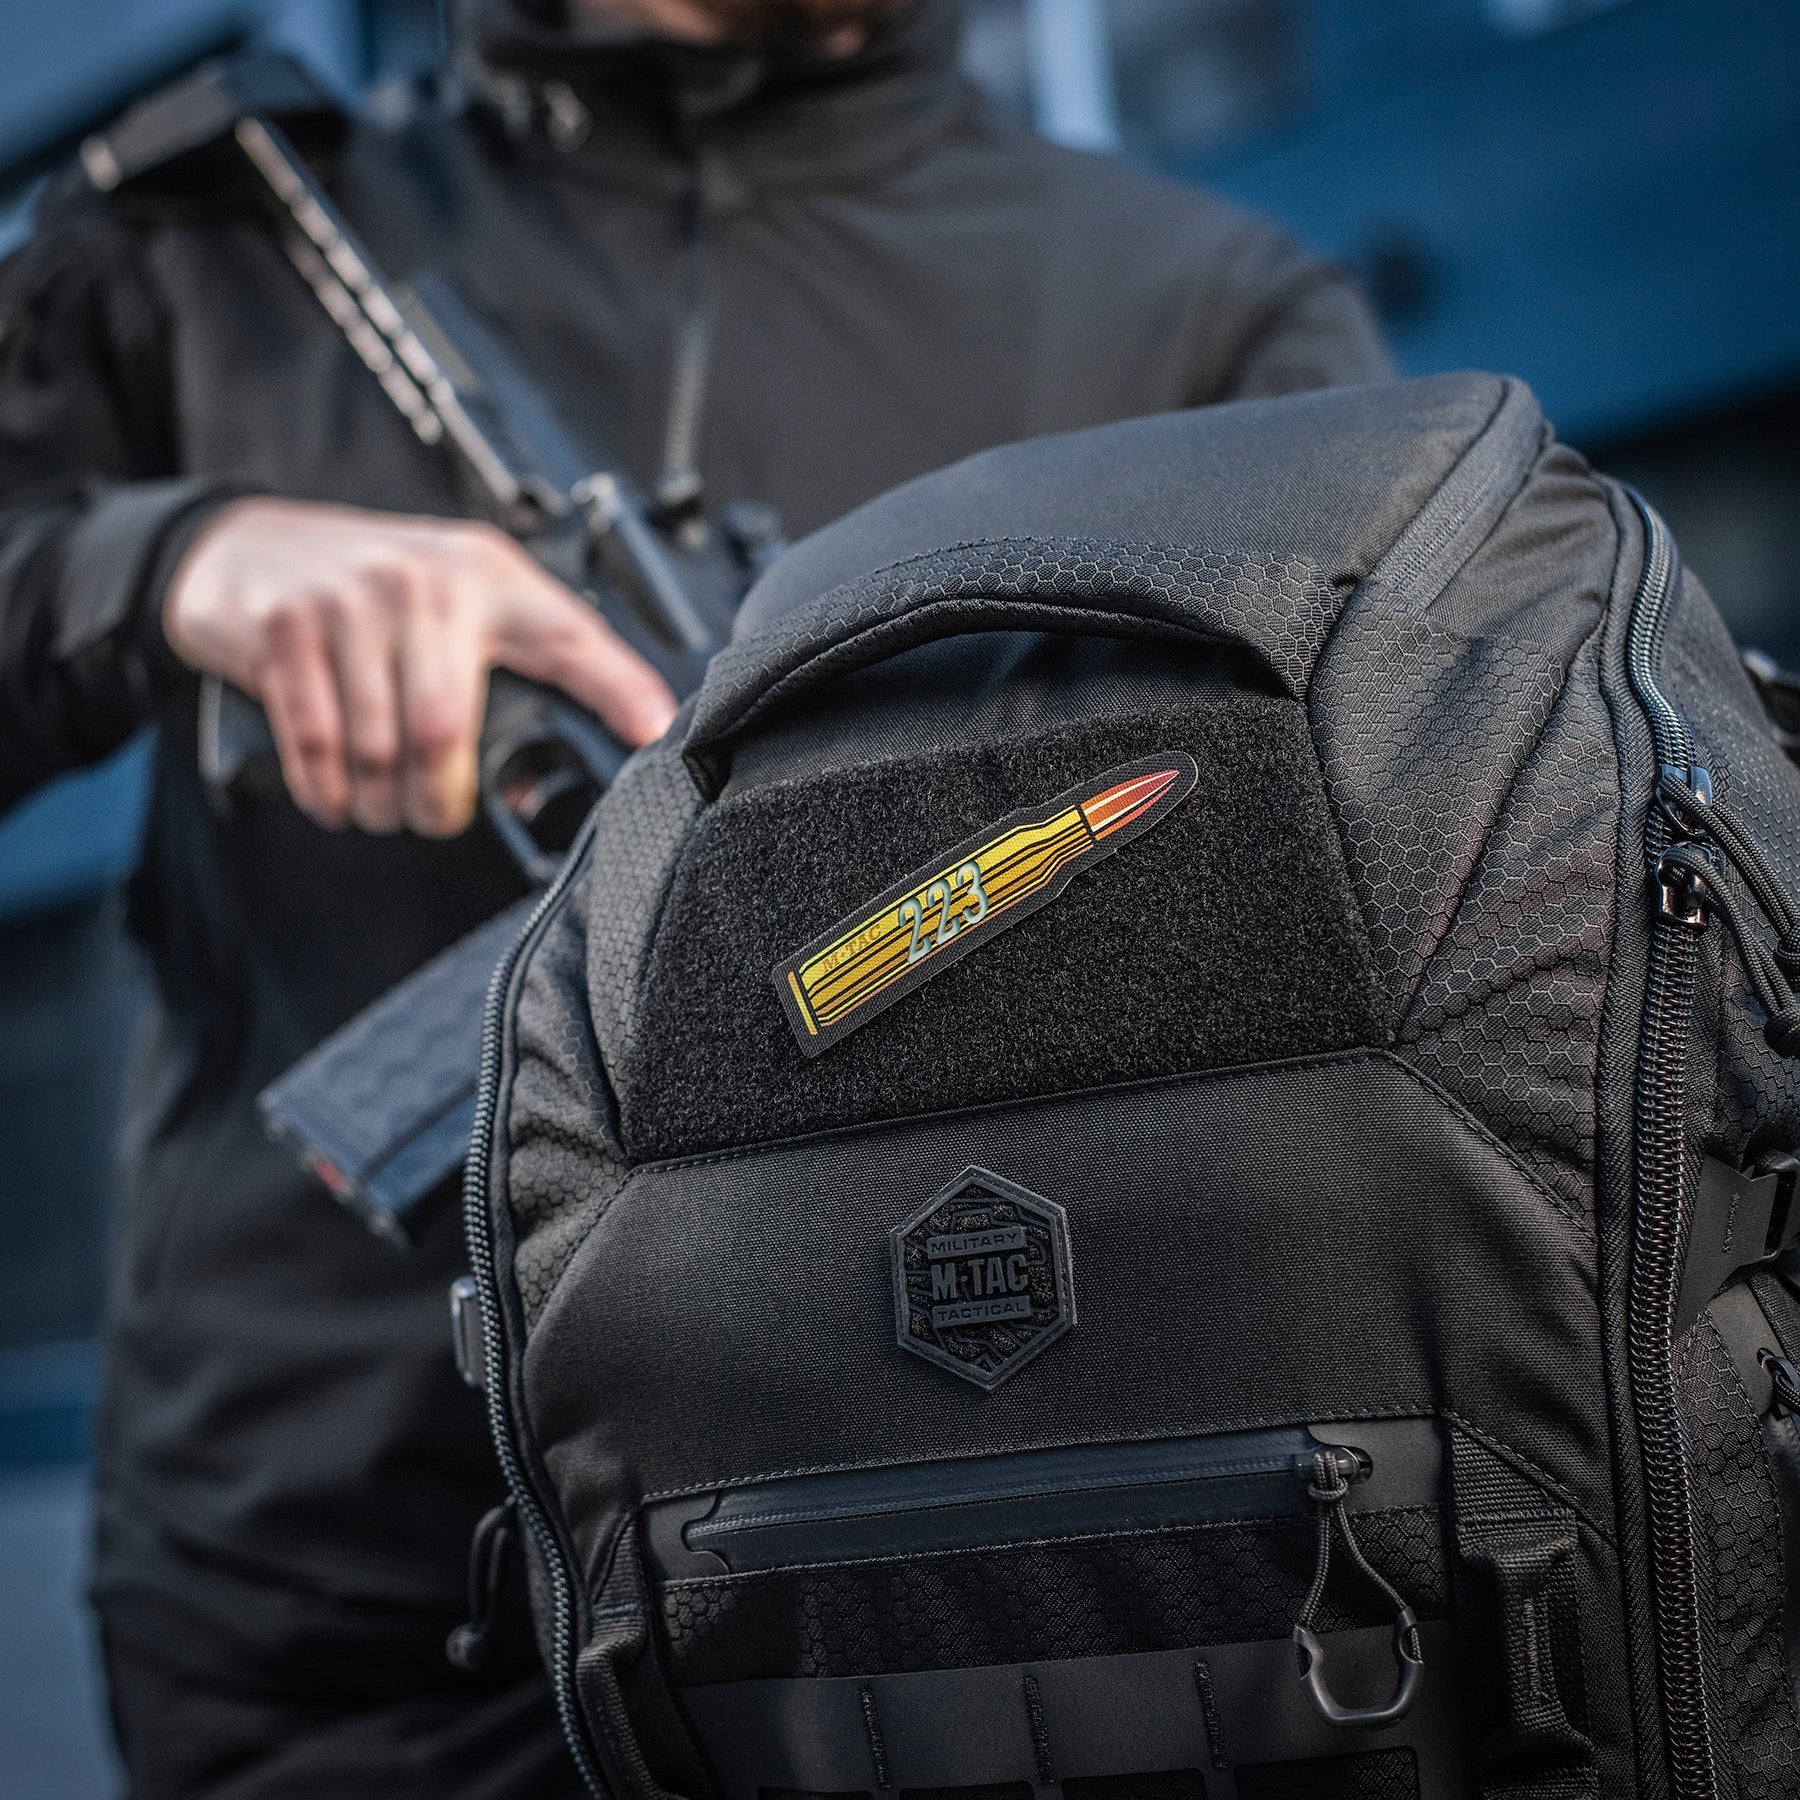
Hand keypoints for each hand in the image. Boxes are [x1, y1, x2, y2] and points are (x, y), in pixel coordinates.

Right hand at [164, 497, 677, 834]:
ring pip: (380, 746)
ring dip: (380, 804)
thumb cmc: (367, 589)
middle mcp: (427, 583)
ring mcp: (350, 602)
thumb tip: (534, 785)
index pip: (570, 637)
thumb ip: (504, 671)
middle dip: (438, 799)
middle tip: (433, 816)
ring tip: (381, 809)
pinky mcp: (286, 629)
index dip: (619, 688)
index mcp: (489, 579)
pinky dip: (327, 791)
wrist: (244, 547)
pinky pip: (316, 741)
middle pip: (446, 729)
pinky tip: (336, 799)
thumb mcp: (453, 603)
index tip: (655, 732)